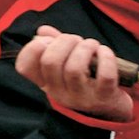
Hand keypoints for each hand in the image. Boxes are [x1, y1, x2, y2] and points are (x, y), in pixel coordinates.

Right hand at [15, 24, 134, 122]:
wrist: (113, 107)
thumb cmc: (88, 79)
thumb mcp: (68, 64)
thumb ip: (55, 46)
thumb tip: (42, 30)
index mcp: (46, 84)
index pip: (25, 67)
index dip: (33, 47)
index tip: (49, 40)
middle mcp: (59, 93)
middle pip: (51, 61)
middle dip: (64, 41)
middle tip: (78, 40)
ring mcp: (81, 98)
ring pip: (75, 68)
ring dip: (85, 48)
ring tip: (93, 44)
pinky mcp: (104, 98)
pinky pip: (104, 76)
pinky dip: (105, 58)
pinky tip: (104, 51)